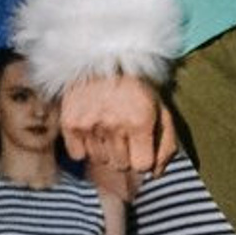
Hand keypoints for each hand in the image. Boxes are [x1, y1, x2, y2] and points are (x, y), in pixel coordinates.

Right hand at [59, 75, 176, 175]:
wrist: (103, 61)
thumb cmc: (137, 90)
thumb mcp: (161, 110)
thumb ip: (165, 144)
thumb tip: (157, 174)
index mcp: (140, 121)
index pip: (142, 165)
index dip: (143, 159)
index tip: (142, 148)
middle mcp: (114, 125)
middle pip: (121, 165)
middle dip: (126, 155)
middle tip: (125, 134)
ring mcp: (89, 125)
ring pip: (101, 161)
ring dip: (106, 150)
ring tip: (109, 129)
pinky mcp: (70, 123)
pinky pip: (78, 155)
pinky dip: (85, 147)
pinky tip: (93, 131)